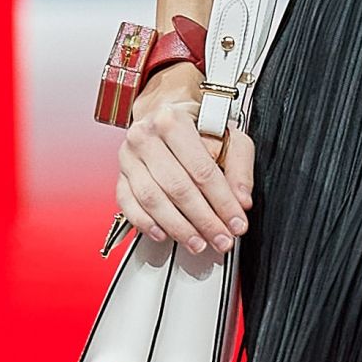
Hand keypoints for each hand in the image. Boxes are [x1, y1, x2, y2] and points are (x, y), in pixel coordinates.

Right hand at [116, 63, 253, 257]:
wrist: (166, 118)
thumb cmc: (197, 127)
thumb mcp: (229, 136)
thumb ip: (240, 167)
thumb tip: (241, 200)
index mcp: (172, 120)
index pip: (201, 169)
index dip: (222, 202)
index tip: (236, 222)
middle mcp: (145, 136)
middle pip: (177, 187)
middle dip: (203, 220)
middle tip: (221, 239)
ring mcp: (128, 157)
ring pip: (152, 200)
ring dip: (178, 227)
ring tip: (198, 243)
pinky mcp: (120, 175)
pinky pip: (129, 205)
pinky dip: (146, 223)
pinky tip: (165, 235)